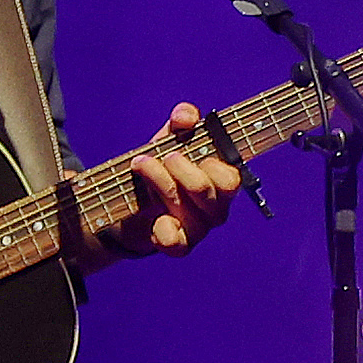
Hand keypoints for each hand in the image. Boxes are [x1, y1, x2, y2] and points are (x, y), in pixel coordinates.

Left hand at [112, 103, 245, 263]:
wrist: (131, 201)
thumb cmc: (160, 167)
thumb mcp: (169, 139)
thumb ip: (181, 123)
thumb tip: (187, 116)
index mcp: (221, 182)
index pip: (231, 180)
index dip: (213, 165)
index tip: (189, 150)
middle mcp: (215, 207)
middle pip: (207, 192)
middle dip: (182, 170)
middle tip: (167, 156)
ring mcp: (198, 229)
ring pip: (187, 212)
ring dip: (161, 184)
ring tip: (141, 164)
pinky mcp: (179, 245)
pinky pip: (177, 244)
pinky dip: (164, 231)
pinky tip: (154, 219)